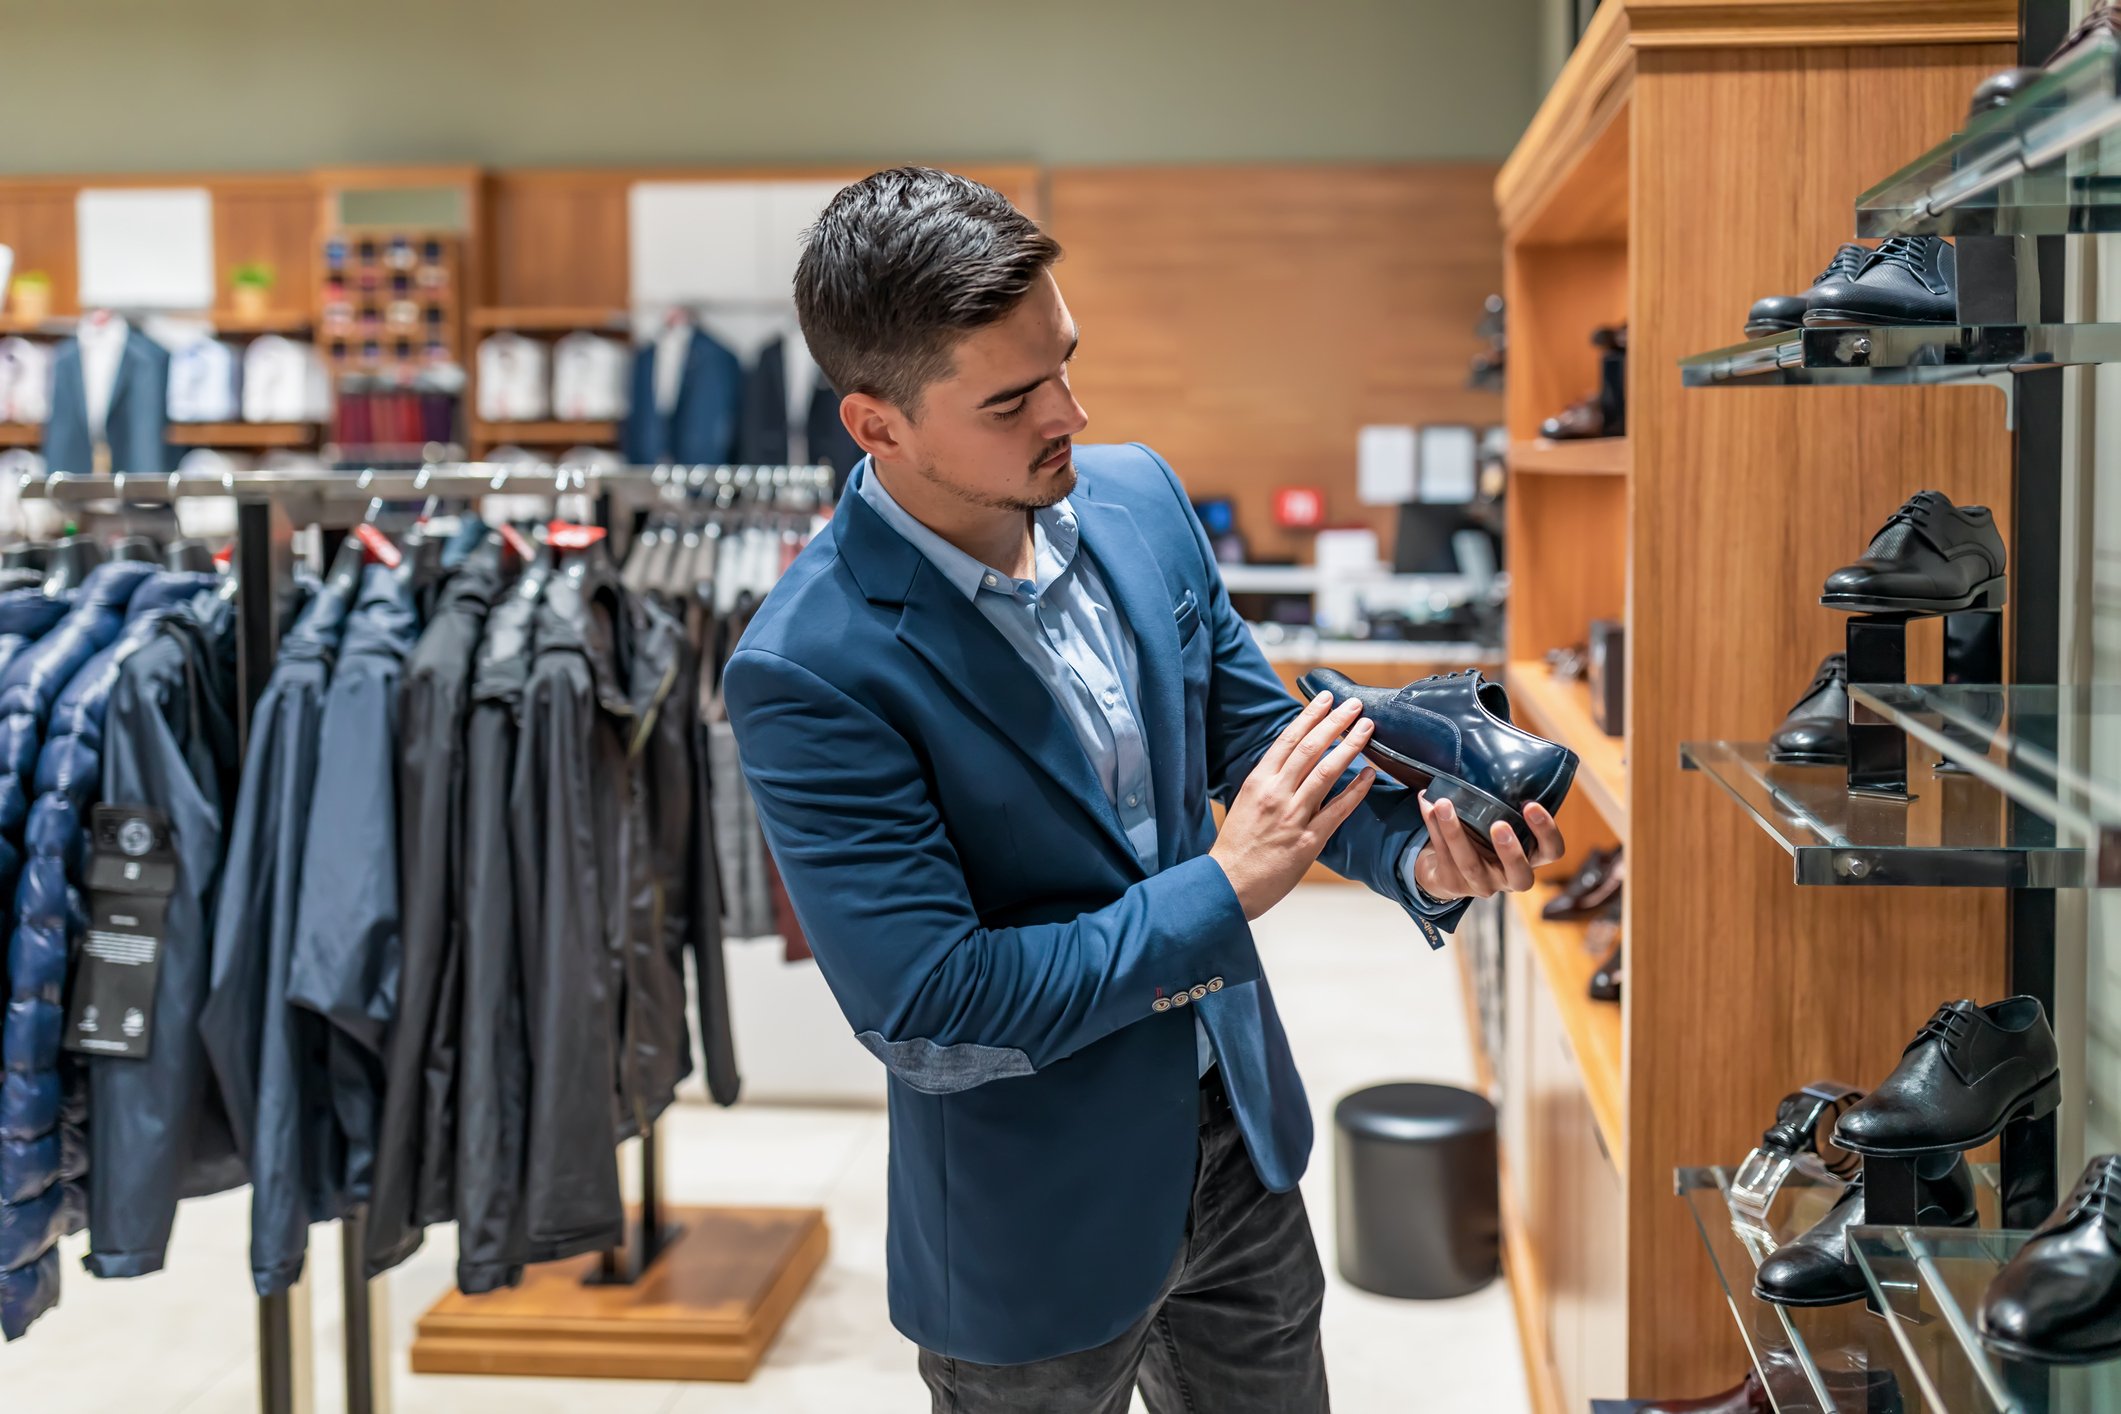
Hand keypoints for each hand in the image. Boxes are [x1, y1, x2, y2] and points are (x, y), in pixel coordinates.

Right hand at [1210, 690, 1378, 919]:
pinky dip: (1355, 791)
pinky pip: (1337, 810)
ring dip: (1349, 746)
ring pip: (1326, 773)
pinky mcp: (1308, 841)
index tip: (1325, 699)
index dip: (1309, 716)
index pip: (1287, 740)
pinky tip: (1370, 774)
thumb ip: (1268, 783)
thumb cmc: (1236, 846)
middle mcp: (1275, 794)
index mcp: (1258, 782)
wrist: (1227, 884)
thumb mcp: (1245, 804)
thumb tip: (1290, 762)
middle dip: (1334, 722)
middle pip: (1309, 749)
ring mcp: (1292, 816)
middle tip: (1355, 704)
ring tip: (1367, 729)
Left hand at [1412, 794, 1564, 901]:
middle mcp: (1509, 876)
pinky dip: (1434, 827)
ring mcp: (1482, 884)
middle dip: (1510, 850)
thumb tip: (1490, 758)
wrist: (1446, 865)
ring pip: (1469, 863)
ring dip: (1455, 831)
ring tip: (1443, 803)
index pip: (1552, 851)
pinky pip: (1443, 856)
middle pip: (1521, 875)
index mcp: (1530, 856)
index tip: (1531, 805)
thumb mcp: (1497, 819)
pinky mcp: (1454, 884)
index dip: (1546, 831)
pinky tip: (1427, 805)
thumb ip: (1501, 802)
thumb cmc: (1481, 833)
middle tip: (1499, 824)